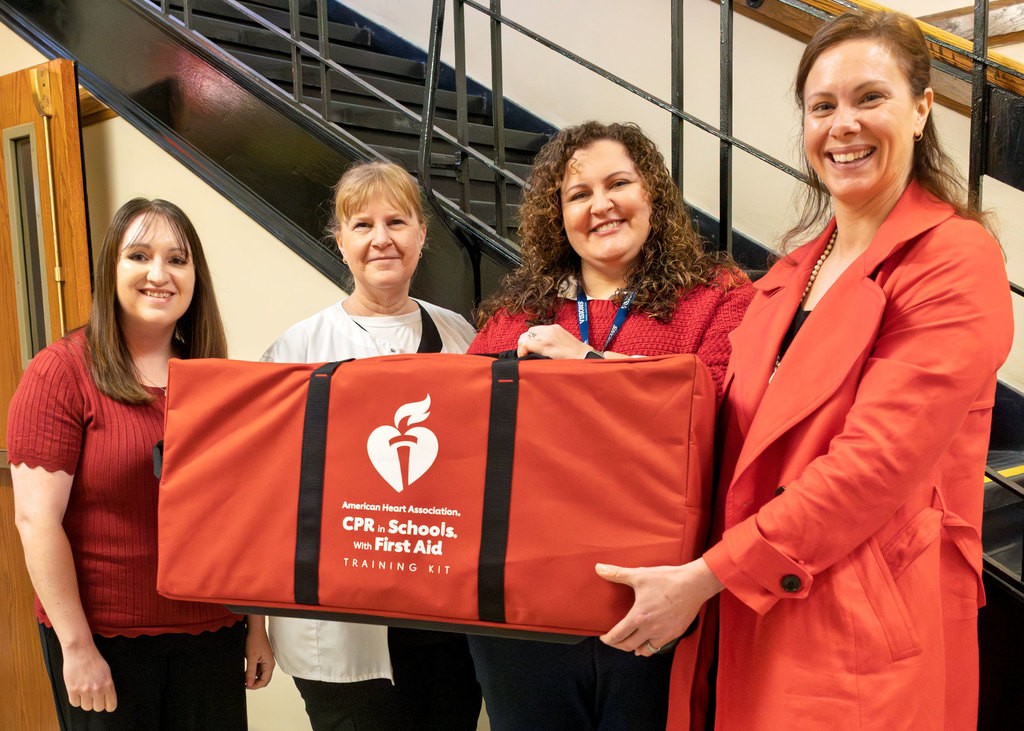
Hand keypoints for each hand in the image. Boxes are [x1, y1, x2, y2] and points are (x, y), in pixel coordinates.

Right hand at [62, 642, 116, 711]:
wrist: (80, 650)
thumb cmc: (93, 659)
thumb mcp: (106, 671)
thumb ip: (107, 685)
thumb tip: (107, 699)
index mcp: (108, 684)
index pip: (111, 705)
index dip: (108, 705)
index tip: (105, 704)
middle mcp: (97, 688)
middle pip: (98, 708)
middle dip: (96, 703)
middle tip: (93, 696)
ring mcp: (85, 690)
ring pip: (86, 707)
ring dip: (85, 701)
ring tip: (84, 691)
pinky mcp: (73, 689)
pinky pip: (75, 703)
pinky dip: (75, 699)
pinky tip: (77, 690)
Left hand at [244, 616, 274, 688]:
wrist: (255, 630)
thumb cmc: (255, 640)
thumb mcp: (251, 657)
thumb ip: (250, 672)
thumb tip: (249, 683)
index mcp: (269, 664)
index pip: (264, 681)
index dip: (255, 686)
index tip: (245, 685)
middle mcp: (269, 664)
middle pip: (263, 679)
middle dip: (254, 683)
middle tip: (244, 682)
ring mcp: (266, 662)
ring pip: (260, 675)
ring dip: (253, 677)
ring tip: (244, 676)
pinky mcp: (262, 659)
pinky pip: (258, 669)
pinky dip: (252, 672)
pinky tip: (246, 670)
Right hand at [516, 324, 590, 359]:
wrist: (582, 355)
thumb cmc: (567, 362)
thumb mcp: (547, 362)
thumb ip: (534, 357)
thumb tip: (525, 356)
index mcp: (544, 344)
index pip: (522, 342)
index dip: (521, 351)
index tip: (524, 357)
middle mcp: (547, 333)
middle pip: (525, 335)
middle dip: (524, 345)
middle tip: (528, 353)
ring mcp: (551, 328)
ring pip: (531, 331)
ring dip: (531, 339)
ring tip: (536, 348)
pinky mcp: (555, 327)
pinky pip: (541, 328)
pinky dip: (538, 335)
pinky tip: (543, 342)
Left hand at [597, 558, 723, 655]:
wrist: (694, 584)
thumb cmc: (667, 579)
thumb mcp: (639, 575)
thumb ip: (617, 573)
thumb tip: (598, 568)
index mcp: (638, 617)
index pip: (618, 635)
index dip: (608, 639)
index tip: (604, 638)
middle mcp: (650, 629)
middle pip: (628, 646)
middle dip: (618, 645)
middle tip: (614, 640)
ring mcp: (664, 633)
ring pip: (644, 650)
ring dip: (634, 648)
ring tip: (629, 642)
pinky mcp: (675, 633)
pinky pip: (659, 647)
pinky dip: (649, 647)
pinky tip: (647, 642)